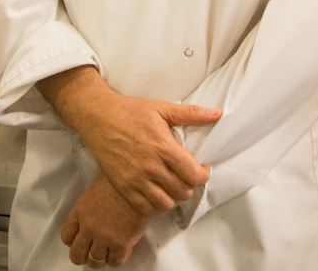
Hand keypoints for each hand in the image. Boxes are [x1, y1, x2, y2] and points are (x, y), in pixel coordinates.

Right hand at [38, 66, 221, 213]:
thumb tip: (218, 114)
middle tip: (187, 176)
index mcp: (164, 148)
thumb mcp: (162, 108)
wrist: (99, 117)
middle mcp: (151, 168)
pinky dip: (156, 204)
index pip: (194, 176)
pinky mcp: (123, 187)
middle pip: (182, 192)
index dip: (203, 175)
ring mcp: (135, 180)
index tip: (202, 168)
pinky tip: (158, 191)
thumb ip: (191, 114)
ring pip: (165, 204)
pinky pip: (146, 208)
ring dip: (174, 197)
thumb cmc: (132, 111)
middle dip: (190, 186)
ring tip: (174, 184)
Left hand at [61, 175, 149, 267]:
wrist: (139, 181)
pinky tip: (121, 249)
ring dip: (101, 257)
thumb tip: (88, 220)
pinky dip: (117, 258)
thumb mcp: (95, 190)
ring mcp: (104, 237)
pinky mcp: (121, 244)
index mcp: (80, 210)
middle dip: (84, 255)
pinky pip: (114, 262)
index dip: (74, 241)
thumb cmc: (119, 180)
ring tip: (109, 250)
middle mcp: (88, 227)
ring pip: (95, 261)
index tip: (82, 239)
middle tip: (93, 251)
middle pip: (76, 255)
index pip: (66, 237)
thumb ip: (87, 209)